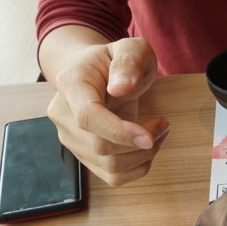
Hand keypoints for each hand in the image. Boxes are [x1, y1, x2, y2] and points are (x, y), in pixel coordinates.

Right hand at [46, 38, 169, 185]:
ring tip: (159, 133)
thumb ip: (129, 62)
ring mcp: (71, 138)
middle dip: (141, 143)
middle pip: (100, 146)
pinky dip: (137, 168)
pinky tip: (147, 148)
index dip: (119, 132)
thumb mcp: (131, 48)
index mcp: (71, 84)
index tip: (150, 137)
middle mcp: (63, 114)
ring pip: (108, 166)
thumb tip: (121, 88)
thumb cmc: (114, 60)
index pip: (88, 117)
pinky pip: (112, 176)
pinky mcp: (83, 154)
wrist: (95, 73)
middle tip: (163, 124)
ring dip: (143, 157)